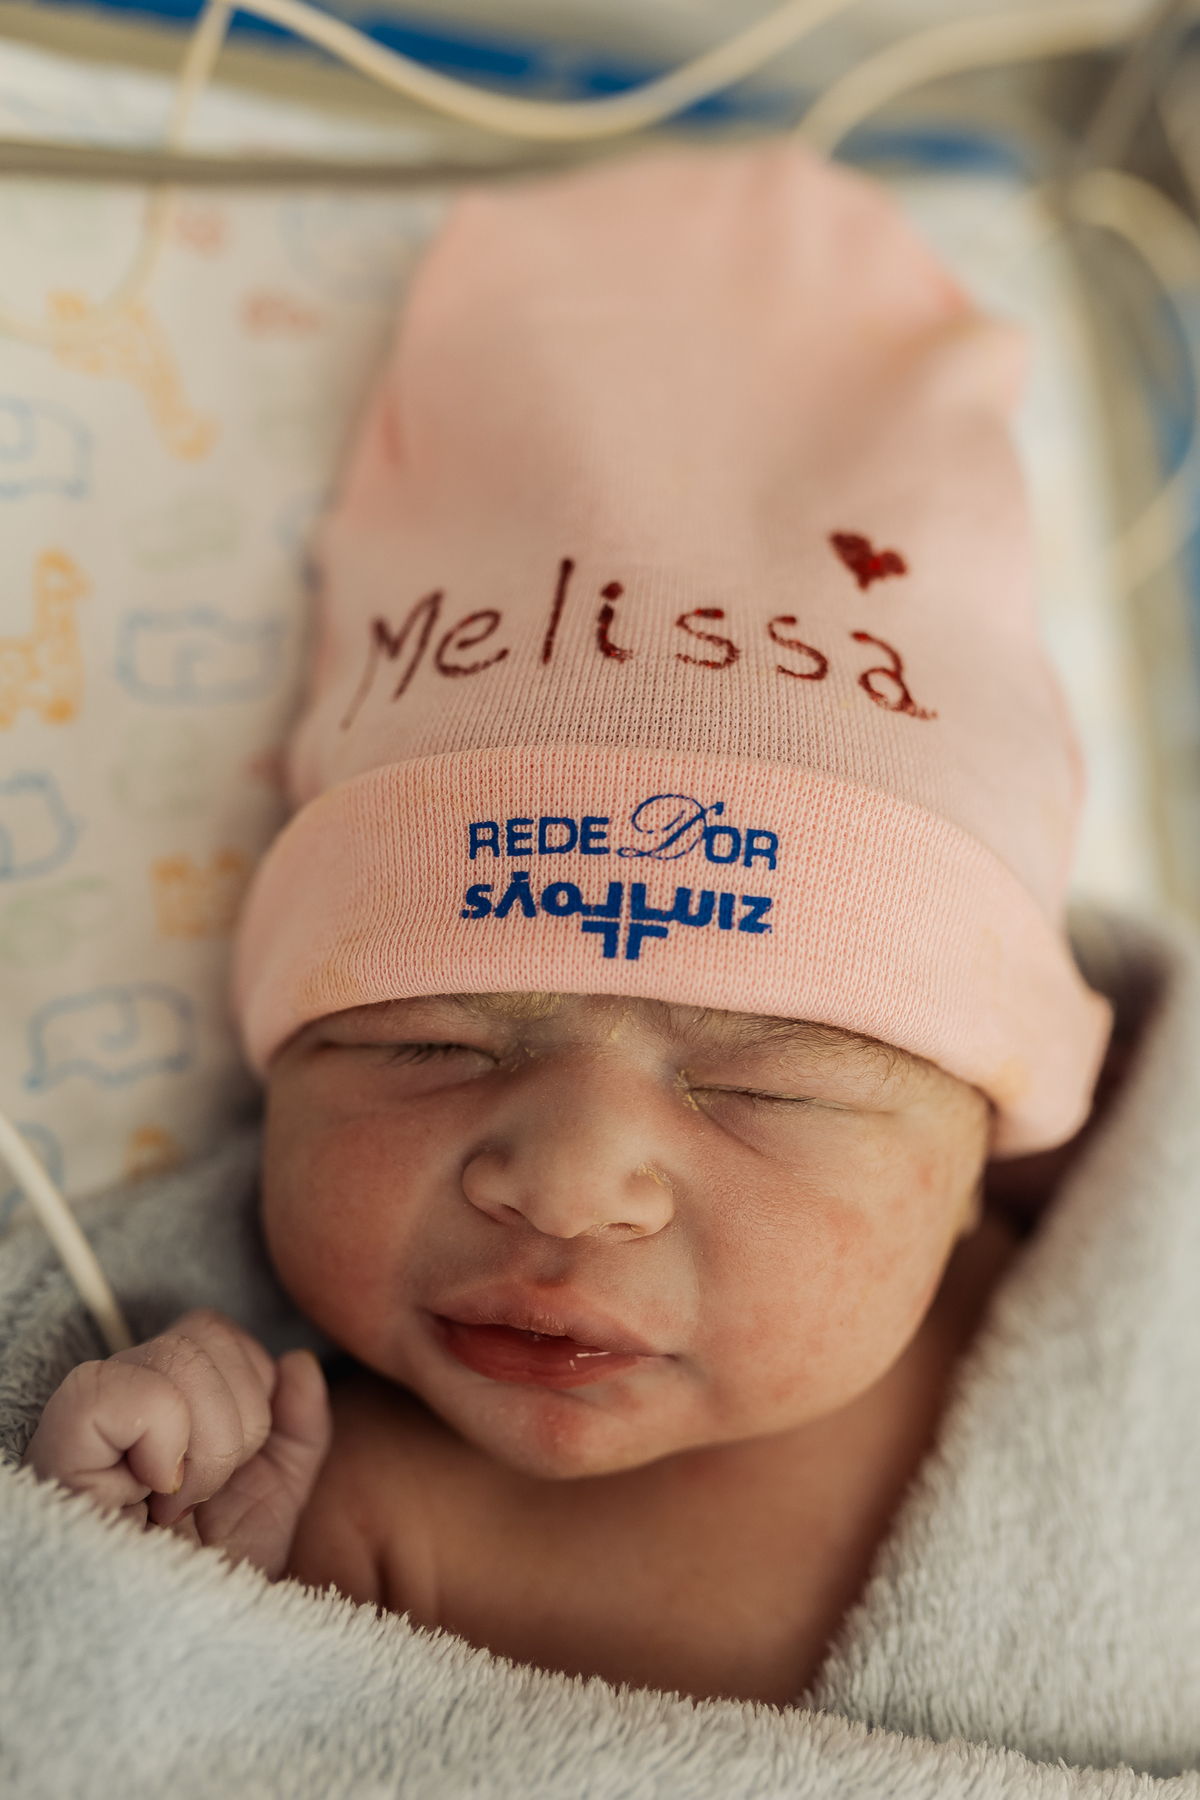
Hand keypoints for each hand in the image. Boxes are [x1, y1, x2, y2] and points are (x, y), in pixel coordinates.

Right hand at [21, 1309, 331, 1578]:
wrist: (183, 1662)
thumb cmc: (213, 1588)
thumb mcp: (272, 1505)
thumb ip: (297, 1431)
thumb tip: (298, 1362)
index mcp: (164, 1404)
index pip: (214, 1332)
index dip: (251, 1392)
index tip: (225, 1476)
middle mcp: (117, 1400)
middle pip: (204, 1333)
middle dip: (236, 1427)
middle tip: (200, 1498)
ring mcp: (85, 1422)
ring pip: (178, 1356)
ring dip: (206, 1448)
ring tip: (176, 1508)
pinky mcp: (59, 1448)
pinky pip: (125, 1389)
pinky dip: (163, 1442)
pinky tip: (151, 1496)